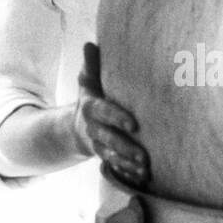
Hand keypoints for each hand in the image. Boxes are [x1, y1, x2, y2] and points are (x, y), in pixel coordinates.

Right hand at [74, 42, 149, 186]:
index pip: (104, 112)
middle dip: (125, 148)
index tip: (134, 125)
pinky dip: (126, 173)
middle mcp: (93, 128)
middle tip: (144, 156)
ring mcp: (98, 145)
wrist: (77, 125)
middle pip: (108, 139)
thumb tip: (89, 44)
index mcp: (90, 108)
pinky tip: (142, 178)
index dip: (117, 118)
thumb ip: (91, 65)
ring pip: (111, 157)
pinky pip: (114, 167)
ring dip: (127, 164)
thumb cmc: (91, 97)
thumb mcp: (88, 81)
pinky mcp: (104, 157)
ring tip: (145, 169)